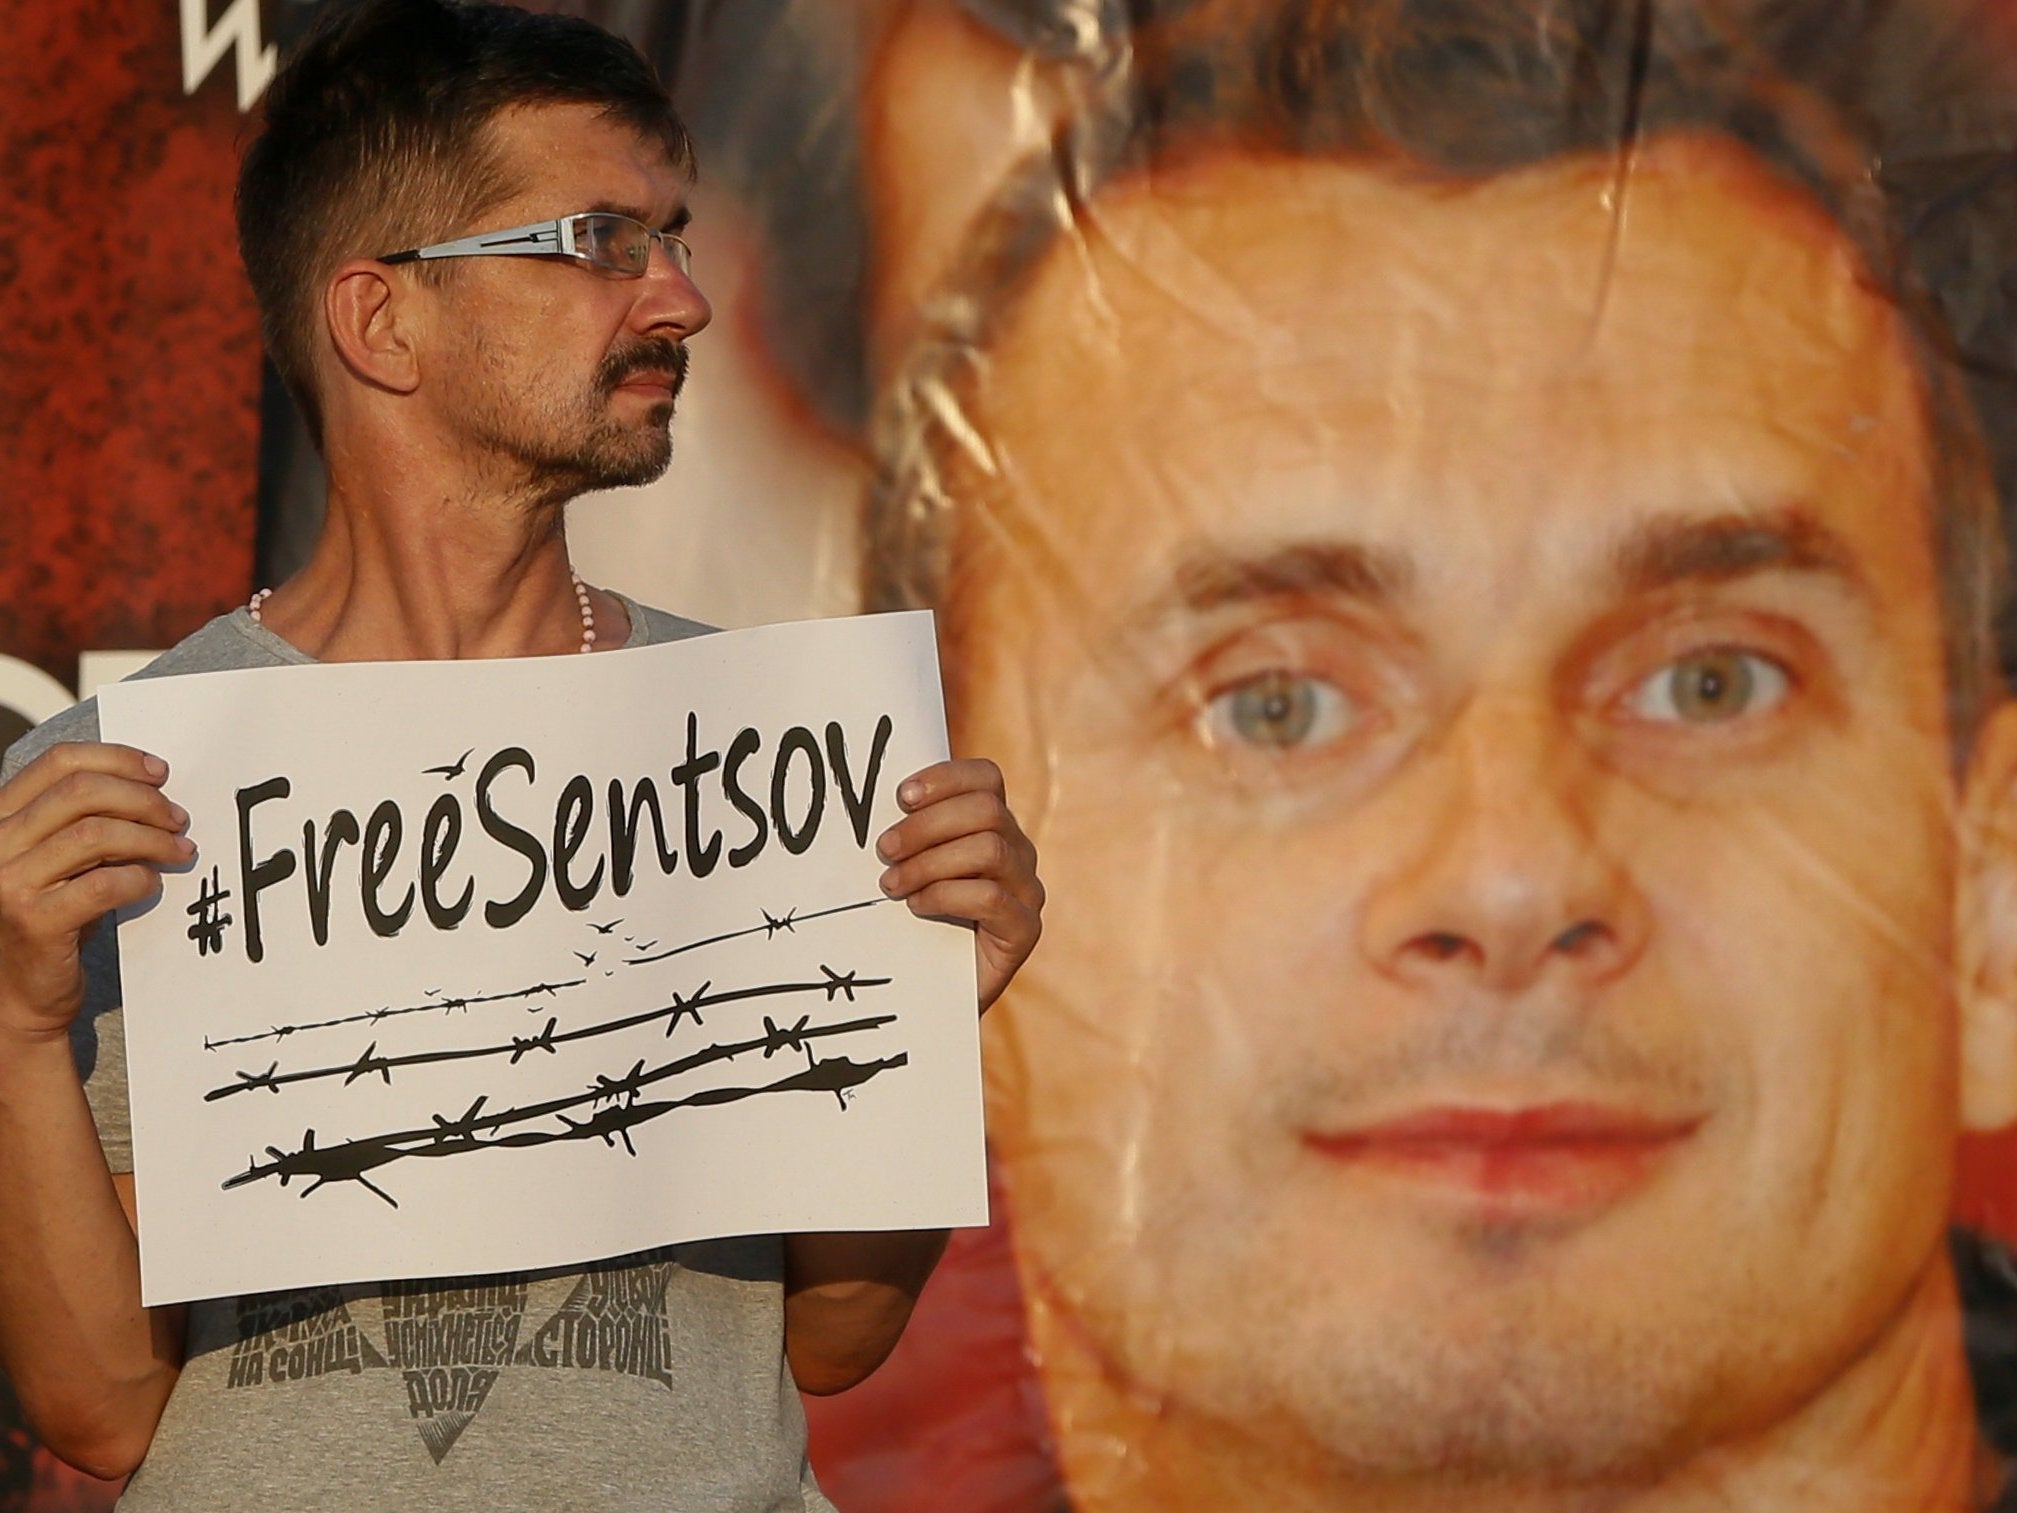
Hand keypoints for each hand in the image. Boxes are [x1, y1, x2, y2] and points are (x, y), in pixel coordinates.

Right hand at [0, 744, 190, 1040]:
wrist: (20, 994)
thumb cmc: (52, 918)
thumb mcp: (60, 859)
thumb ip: (87, 821)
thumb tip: (156, 789)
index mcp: (0, 818)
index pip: (58, 763)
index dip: (117, 759)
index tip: (161, 773)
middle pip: (81, 791)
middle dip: (142, 798)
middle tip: (179, 817)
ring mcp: (8, 882)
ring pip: (96, 833)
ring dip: (151, 838)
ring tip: (180, 849)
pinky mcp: (34, 921)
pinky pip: (104, 884)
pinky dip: (140, 878)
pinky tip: (153, 884)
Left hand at [875, 759, 1041, 1012]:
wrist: (930, 996)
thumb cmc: (913, 924)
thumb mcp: (909, 868)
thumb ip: (907, 835)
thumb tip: (868, 800)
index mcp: (993, 826)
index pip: (986, 778)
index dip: (945, 778)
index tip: (901, 796)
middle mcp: (1018, 852)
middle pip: (987, 809)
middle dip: (926, 825)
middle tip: (884, 849)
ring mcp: (1027, 891)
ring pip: (990, 849)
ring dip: (930, 862)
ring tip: (891, 884)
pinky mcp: (1024, 930)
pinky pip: (992, 897)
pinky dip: (946, 895)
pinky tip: (917, 906)